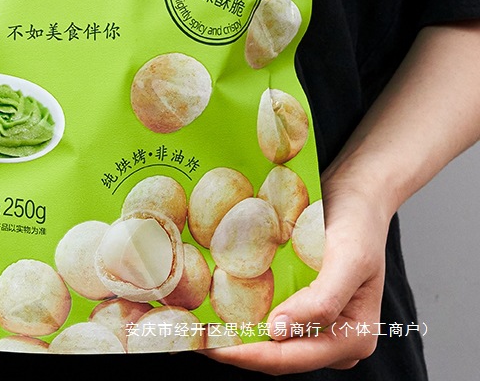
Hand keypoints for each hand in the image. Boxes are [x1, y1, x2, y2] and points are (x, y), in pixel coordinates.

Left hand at [200, 171, 390, 374]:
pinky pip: (272, 318)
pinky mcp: (304, 305)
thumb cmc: (358, 223)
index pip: (292, 357)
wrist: (358, 194)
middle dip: (237, 350)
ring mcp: (319, 325)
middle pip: (279, 356)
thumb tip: (279, 331)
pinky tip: (218, 307)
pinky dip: (246, 315)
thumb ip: (322, 300)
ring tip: (199, 328)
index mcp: (352, 337)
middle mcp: (335, 340)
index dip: (250, 355)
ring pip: (272, 341)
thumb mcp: (349, 258)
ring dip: (238, 336)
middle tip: (195, 339)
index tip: (215, 348)